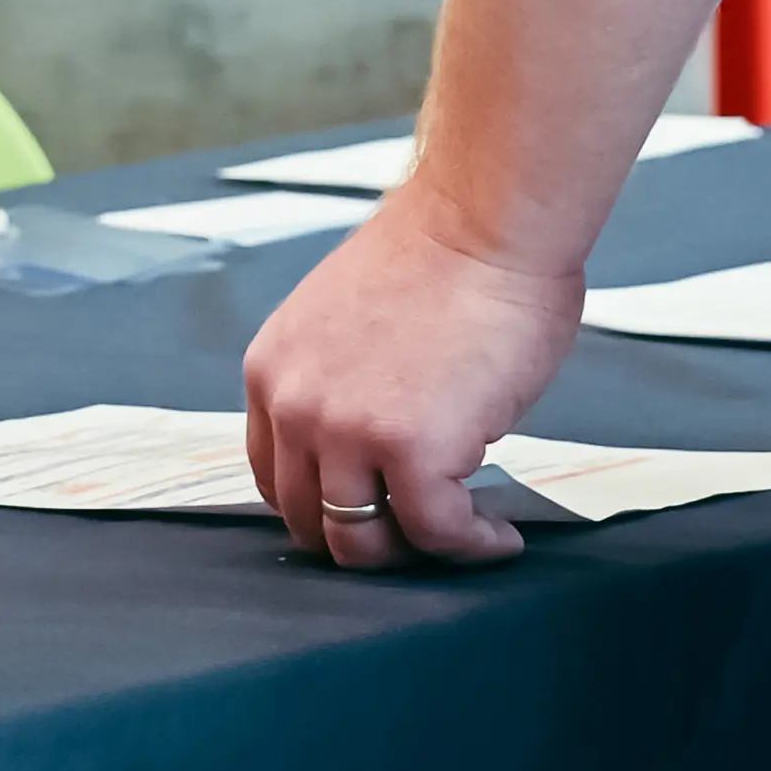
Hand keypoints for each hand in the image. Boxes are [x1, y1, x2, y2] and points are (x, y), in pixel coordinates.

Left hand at [241, 195, 583, 570]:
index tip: (372, 510)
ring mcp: (348, 433)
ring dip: (418, 552)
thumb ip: (336, 384)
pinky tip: (499, 535)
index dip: (325, 508)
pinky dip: (473, 546)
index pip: (275, 480)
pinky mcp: (412, 452)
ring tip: (462, 536)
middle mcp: (295, 407)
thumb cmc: (443, 256)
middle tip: (420, 531)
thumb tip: (367, 446)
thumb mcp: (343, 323)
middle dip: (369, 538)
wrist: (486, 218)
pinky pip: (438, 534)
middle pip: (310, 523)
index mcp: (271, 371)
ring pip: (363, 545)